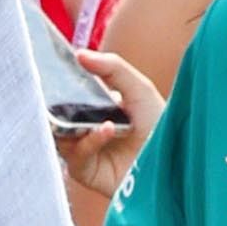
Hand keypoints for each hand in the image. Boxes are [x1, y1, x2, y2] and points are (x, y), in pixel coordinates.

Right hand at [54, 48, 164, 199]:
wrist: (177, 161)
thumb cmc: (160, 125)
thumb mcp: (139, 88)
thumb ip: (112, 68)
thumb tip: (79, 53)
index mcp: (93, 110)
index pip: (64, 97)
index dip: (56, 87)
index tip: (49, 72)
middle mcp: (84, 130)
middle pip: (55, 118)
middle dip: (54, 107)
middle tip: (55, 95)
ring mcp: (83, 152)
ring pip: (59, 136)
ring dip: (70, 124)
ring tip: (92, 116)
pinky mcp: (85, 172)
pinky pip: (75, 155)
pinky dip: (89, 141)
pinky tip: (106, 130)